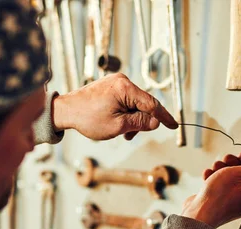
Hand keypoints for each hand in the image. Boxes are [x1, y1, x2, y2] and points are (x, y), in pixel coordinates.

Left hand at [51, 73, 177, 140]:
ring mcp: (115, 81)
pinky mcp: (110, 85)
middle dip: (142, 121)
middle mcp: (122, 80)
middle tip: (130, 135)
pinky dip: (125, 113)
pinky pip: (126, 100)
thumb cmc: (88, 118)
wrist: (65, 110)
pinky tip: (117, 122)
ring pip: (135, 103)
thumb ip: (140, 123)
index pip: (152, 104)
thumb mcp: (117, 125)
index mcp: (125, 87)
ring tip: (121, 132)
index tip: (174, 125)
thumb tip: (156, 122)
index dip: (164, 117)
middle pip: (144, 103)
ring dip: (132, 119)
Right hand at [181, 152, 240, 228]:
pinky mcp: (221, 195)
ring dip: (221, 167)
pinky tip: (208, 178)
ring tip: (215, 171)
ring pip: (230, 171)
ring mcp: (233, 195)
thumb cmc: (220, 196)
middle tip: (228, 161)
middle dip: (234, 161)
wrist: (197, 212)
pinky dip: (213, 176)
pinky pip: (219, 179)